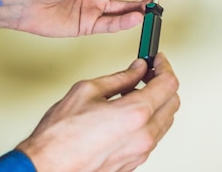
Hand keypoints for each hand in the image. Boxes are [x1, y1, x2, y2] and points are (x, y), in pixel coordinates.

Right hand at [16, 53, 179, 171]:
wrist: (48, 167)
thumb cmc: (60, 135)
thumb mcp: (88, 90)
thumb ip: (119, 77)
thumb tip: (136, 69)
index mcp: (135, 114)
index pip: (168, 83)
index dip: (165, 66)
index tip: (157, 60)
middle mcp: (143, 136)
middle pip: (173, 102)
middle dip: (164, 83)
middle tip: (148, 72)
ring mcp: (140, 152)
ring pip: (165, 121)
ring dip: (157, 103)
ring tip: (136, 91)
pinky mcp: (134, 163)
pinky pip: (152, 137)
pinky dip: (148, 120)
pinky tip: (131, 112)